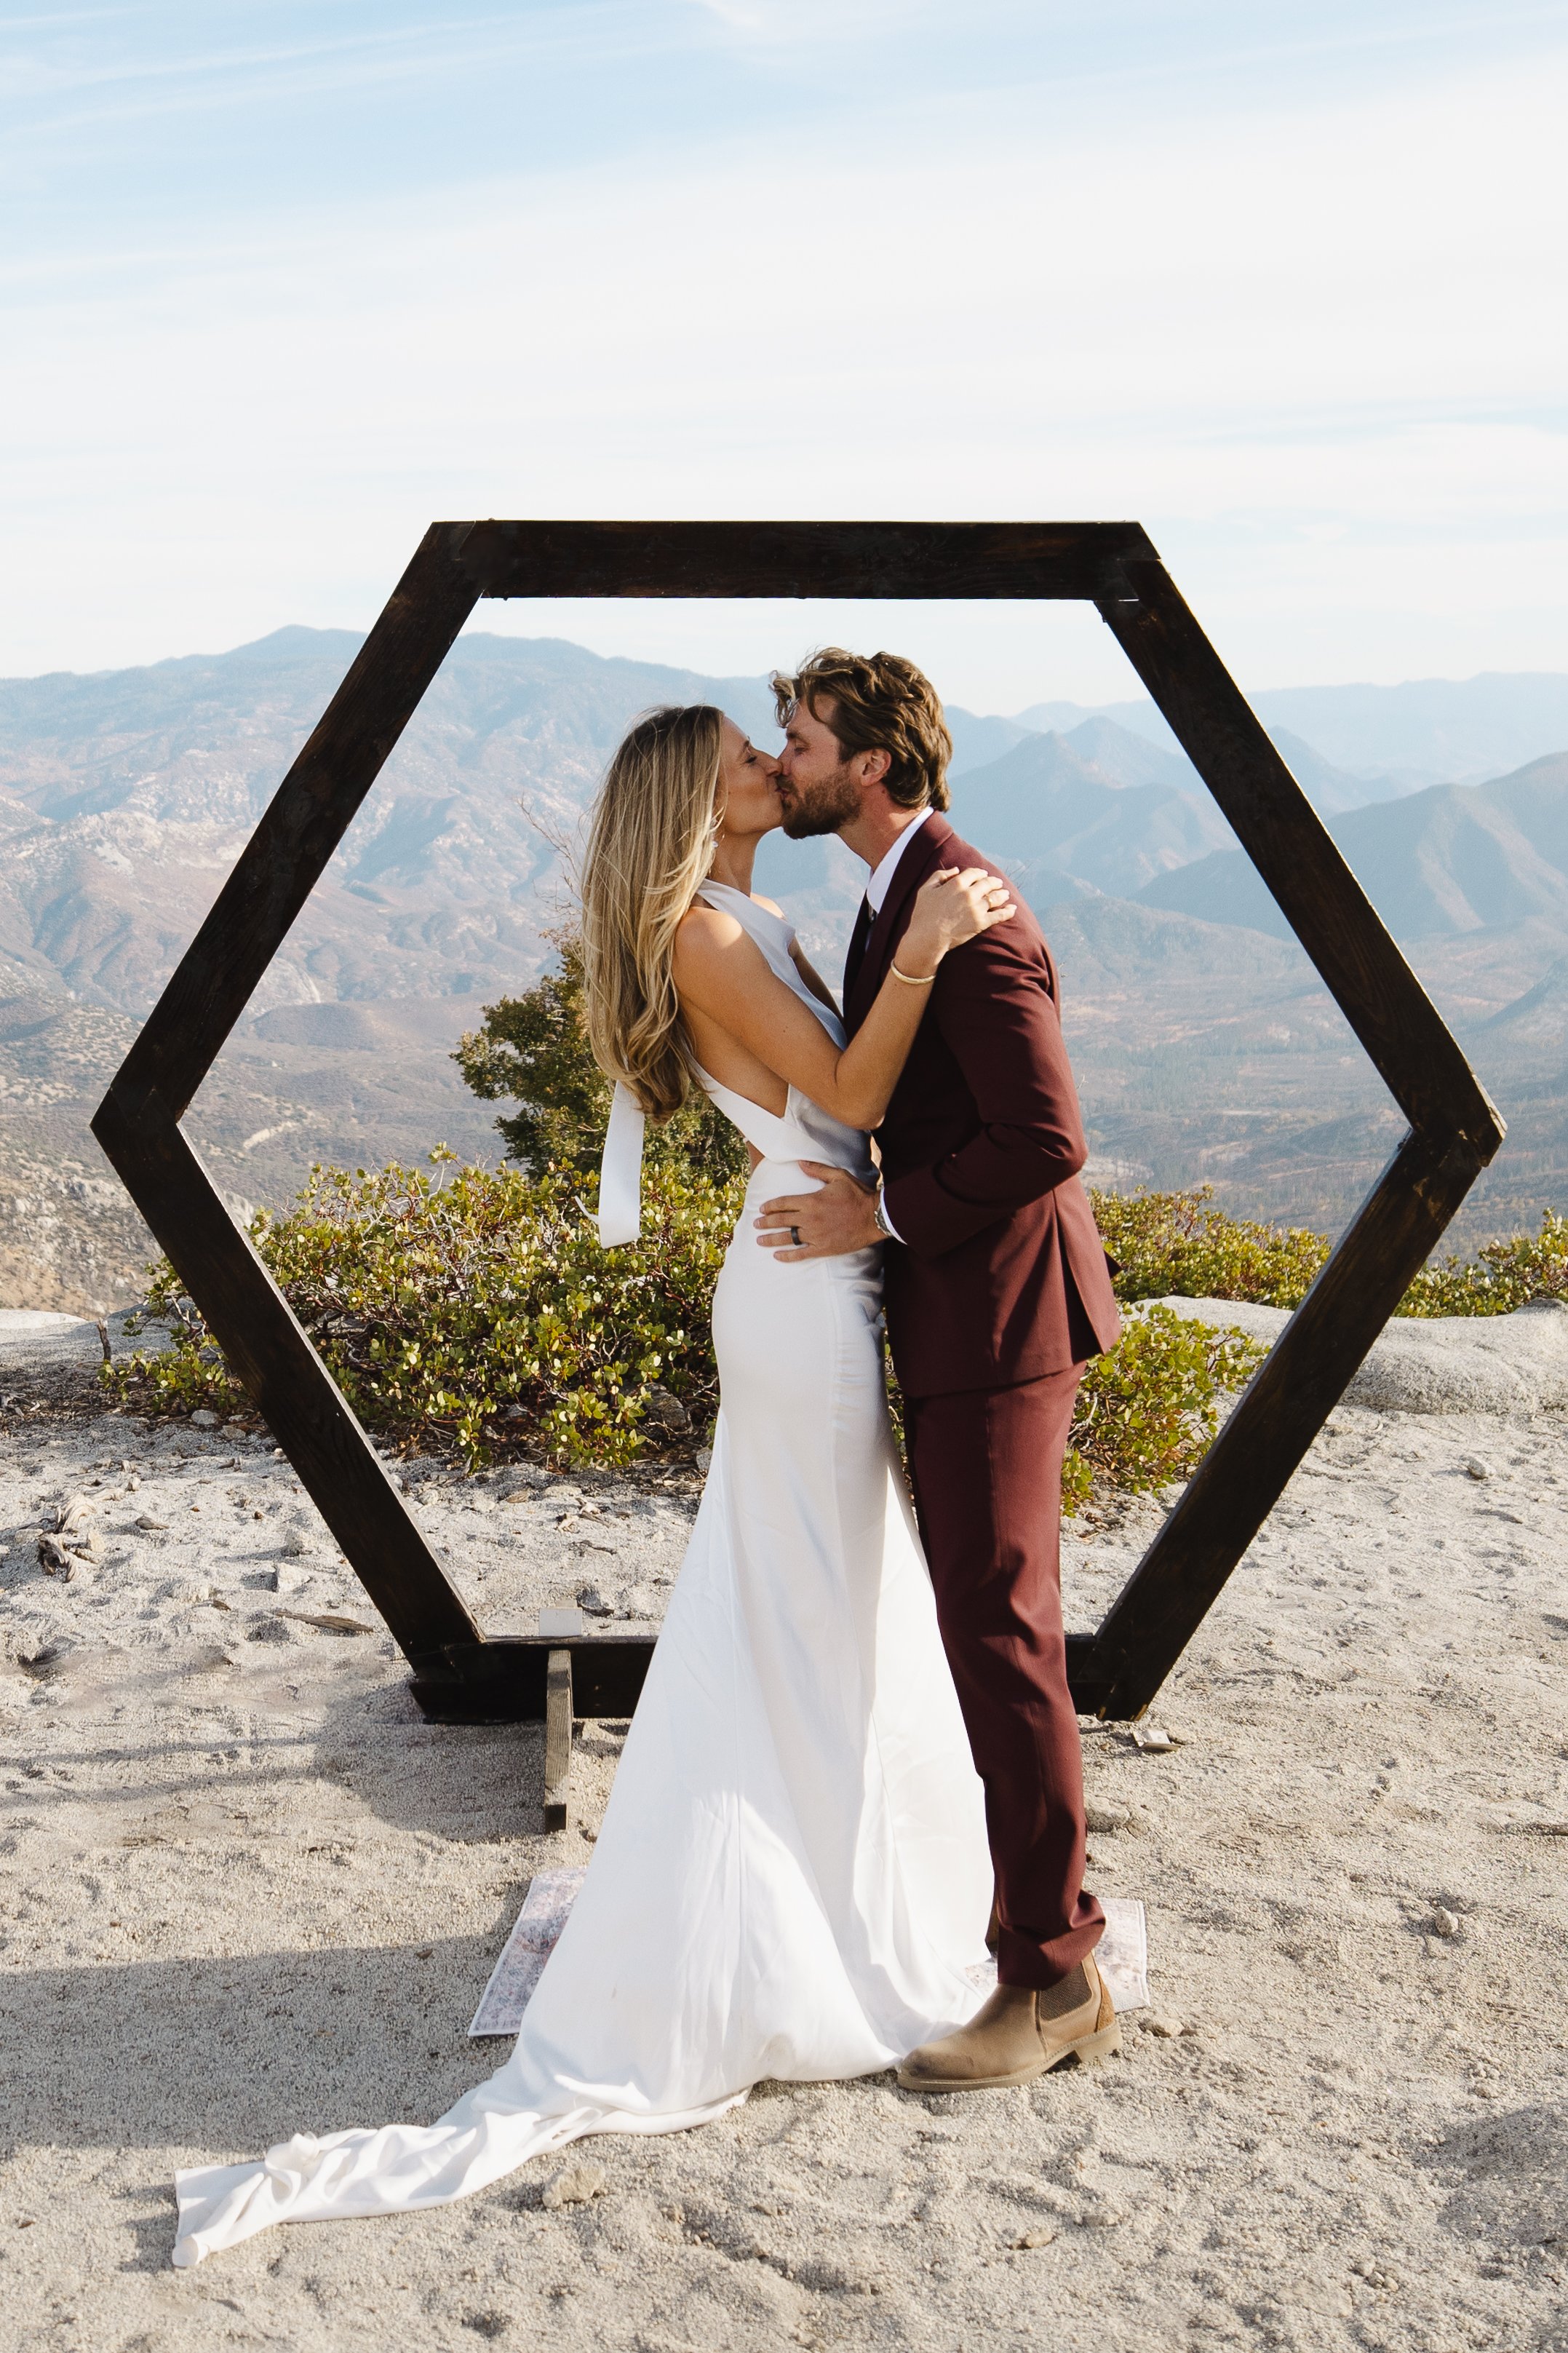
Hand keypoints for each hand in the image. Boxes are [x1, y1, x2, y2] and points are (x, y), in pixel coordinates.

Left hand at [755, 1162, 881, 1259]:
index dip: (770, 1206)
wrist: (875, 1217)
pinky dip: (787, 1256)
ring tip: (760, 1240)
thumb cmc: (858, 1195)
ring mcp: (815, 1235)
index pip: (784, 1203)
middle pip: (781, 1220)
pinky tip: (777, 1256)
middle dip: (766, 1222)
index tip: (762, 1209)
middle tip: (756, 1225)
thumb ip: (817, 1170)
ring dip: (771, 1239)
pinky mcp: (823, 1248)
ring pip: (787, 1238)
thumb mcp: (838, 1176)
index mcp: (811, 1200)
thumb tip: (800, 1163)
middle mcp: (810, 1218)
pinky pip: (801, 1254)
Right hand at [896, 865, 1015, 977]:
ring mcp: (976, 908)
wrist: (927, 938)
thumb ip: (940, 875)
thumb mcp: (926, 889)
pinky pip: (999, 915)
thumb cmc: (923, 914)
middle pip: (988, 883)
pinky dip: (1008, 911)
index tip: (983, 874)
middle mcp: (969, 893)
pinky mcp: (981, 923)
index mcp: (956, 883)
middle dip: (994, 882)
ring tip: (1006, 894)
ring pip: (995, 897)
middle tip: (998, 883)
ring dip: (1002, 894)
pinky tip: (1013, 909)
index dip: (980, 872)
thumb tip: (956, 870)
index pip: (974, 873)